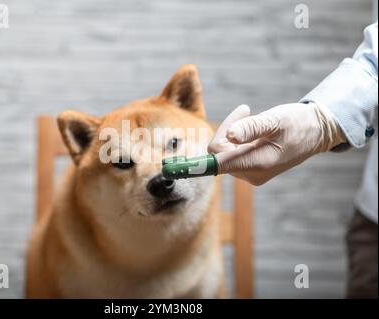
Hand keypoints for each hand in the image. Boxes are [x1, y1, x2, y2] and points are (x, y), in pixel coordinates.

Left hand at [208, 103, 345, 184]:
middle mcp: (251, 173)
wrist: (316, 132)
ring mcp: (250, 172)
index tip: (175, 168)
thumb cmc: (299, 123)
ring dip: (232, 132)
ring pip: (223, 151)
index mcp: (258, 163)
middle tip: (246, 112)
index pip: (218, 164)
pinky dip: (236, 137)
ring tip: (251, 116)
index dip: (197, 165)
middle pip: (219, 153)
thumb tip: (230, 136)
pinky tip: (252, 126)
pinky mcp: (250, 168)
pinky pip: (231, 152)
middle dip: (226, 130)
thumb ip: (252, 128)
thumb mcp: (276, 120)